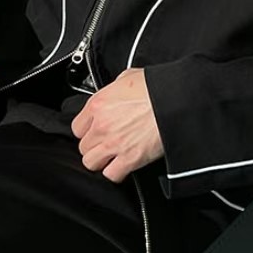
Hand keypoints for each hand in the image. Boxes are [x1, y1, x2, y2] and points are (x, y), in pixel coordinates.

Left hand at [71, 67, 163, 182]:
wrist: (176, 101)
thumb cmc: (156, 87)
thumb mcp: (128, 77)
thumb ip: (114, 89)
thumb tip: (116, 92)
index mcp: (98, 104)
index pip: (77, 127)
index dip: (87, 131)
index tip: (95, 132)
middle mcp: (102, 125)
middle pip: (83, 147)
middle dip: (94, 147)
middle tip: (107, 144)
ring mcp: (114, 144)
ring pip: (91, 163)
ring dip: (101, 161)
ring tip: (113, 157)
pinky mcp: (130, 158)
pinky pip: (111, 175)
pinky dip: (116, 173)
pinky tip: (123, 166)